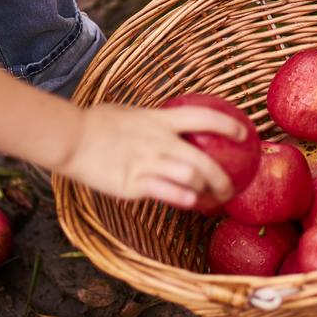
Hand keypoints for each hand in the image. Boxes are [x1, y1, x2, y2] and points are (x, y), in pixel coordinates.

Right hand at [58, 103, 246, 207]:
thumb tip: (169, 123)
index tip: (245, 133)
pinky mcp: (134, 184)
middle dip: (223, 178)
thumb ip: (153, 121)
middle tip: (232, 188)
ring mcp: (147, 163)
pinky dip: (183, 198)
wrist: (71, 137)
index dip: (228, 125)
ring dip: (205, 191)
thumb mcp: (131, 113)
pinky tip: (191, 203)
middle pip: (203, 160)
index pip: (203, 118)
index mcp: (159, 120)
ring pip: (190, 178)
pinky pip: (166, 193)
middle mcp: (159, 141)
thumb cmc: (97, 123)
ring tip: (210, 200)